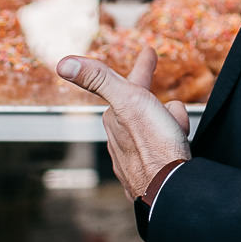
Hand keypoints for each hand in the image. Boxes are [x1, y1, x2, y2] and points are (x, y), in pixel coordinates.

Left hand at [58, 46, 191, 201]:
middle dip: (154, 98)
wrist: (171, 188)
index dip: (142, 67)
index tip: (148, 53)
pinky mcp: (150, 170)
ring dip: (169, 122)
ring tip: (177, 131)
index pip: (129, 84)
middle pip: (144, 106)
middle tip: (162, 88)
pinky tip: (176, 146)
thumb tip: (63, 63)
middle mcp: (120, 137)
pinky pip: (164, 146)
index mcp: (116, 117)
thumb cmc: (153, 147)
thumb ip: (98, 79)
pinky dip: (170, 140)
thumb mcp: (127, 101)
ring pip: (156, 125)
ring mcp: (135, 155)